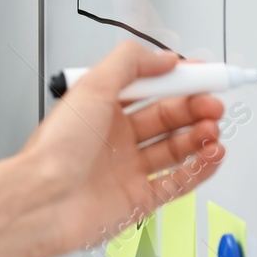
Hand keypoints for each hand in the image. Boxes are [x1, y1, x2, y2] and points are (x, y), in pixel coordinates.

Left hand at [18, 42, 224, 256]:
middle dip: (194, 107)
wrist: (44, 200)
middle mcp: (115, 137)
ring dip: (199, 136)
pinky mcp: (139, 199)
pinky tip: (212, 154)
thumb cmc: (56, 148)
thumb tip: (164, 57)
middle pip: (167, 116)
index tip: (204, 73)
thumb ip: (129, 64)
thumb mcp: (92, 87)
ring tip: (213, 128)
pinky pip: (179, 182)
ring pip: (176, 148)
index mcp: (102, 108)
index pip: (150, 87)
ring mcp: (128, 168)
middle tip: (213, 103)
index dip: (179, 80)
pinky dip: (200, 168)